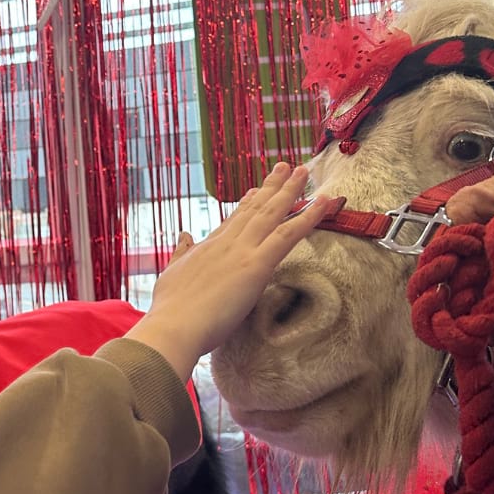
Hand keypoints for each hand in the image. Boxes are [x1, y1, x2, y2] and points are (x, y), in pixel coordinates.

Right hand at [126, 163, 332, 378]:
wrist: (173, 326)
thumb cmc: (170, 310)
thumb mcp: (171, 274)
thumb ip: (181, 253)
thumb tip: (184, 235)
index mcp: (208, 247)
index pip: (233, 220)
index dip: (247, 204)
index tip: (256, 190)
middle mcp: (227, 242)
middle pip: (255, 209)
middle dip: (272, 186)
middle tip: (288, 168)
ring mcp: (242, 251)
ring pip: (272, 214)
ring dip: (291, 191)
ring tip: (305, 171)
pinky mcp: (256, 265)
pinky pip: (288, 236)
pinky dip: (308, 217)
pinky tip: (323, 203)